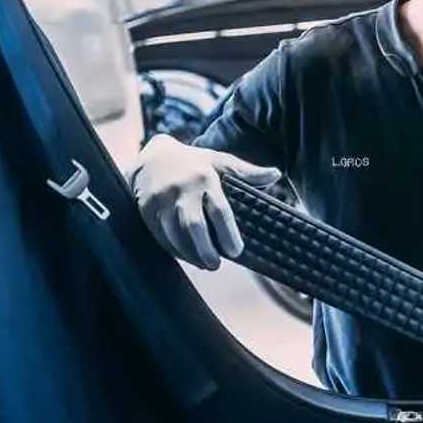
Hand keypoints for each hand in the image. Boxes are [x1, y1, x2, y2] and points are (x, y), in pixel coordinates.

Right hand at [128, 134, 281, 269]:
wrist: (152, 158)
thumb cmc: (194, 163)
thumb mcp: (219, 161)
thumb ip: (246, 172)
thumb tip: (276, 174)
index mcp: (205, 178)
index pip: (219, 210)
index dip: (228, 233)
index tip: (236, 251)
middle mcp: (182, 189)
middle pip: (194, 225)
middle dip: (206, 249)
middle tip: (217, 264)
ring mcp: (162, 200)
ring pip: (175, 234)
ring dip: (190, 253)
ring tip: (204, 264)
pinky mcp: (147, 210)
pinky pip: (161, 236)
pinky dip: (175, 250)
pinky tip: (187, 256)